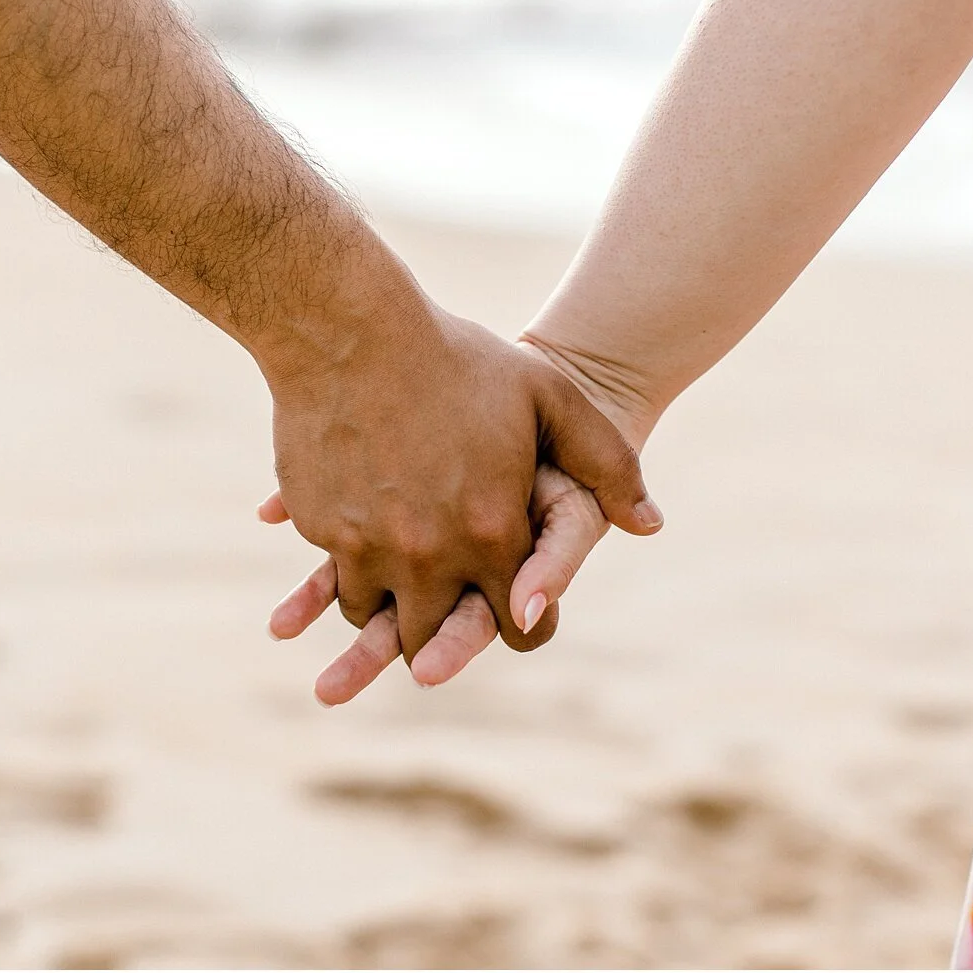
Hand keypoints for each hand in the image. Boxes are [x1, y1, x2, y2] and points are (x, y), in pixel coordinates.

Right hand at [260, 301, 659, 669]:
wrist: (349, 329)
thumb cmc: (457, 358)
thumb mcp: (549, 397)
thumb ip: (609, 464)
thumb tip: (651, 525)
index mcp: (493, 533)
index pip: (520, 628)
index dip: (524, 623)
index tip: (516, 609)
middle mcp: (430, 555)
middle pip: (433, 643)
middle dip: (443, 638)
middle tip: (445, 615)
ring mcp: (368, 546)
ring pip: (375, 618)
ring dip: (390, 607)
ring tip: (400, 580)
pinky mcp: (321, 529)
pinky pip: (336, 574)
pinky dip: (348, 566)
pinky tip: (360, 534)